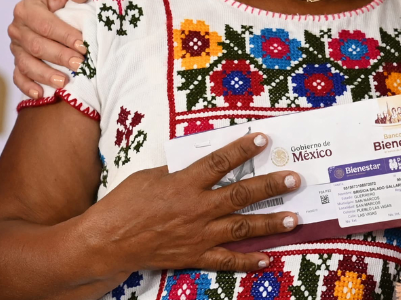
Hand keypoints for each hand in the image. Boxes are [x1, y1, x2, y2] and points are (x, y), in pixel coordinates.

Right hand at [9, 0, 91, 97]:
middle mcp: (17, 28)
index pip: (44, 24)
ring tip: (64, 82)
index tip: (83, 44)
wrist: (62, 10)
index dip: (63, 35)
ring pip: (27, 64)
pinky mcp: (18, 62)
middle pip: (36, 46)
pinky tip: (41, 94)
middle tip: (80, 63)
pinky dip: (27, 86)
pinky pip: (18, 77)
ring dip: (45, 74)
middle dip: (59, 56)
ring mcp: (16, 47)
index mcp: (27, 8)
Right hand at [82, 129, 300, 273]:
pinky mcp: (194, 256)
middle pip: (240, 195)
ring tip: (294, 217)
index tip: (263, 139)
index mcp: (184, 183)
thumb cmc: (124, 205)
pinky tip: (267, 258)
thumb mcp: (151, 176)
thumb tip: (202, 165)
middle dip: (271, 186)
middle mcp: (196, 208)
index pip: (219, 162)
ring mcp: (198, 234)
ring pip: (242, 226)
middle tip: (294, 179)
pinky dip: (248, 261)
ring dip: (270, 222)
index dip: (242, 149)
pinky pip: (226, 260)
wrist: (106, 242)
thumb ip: (179, 171)